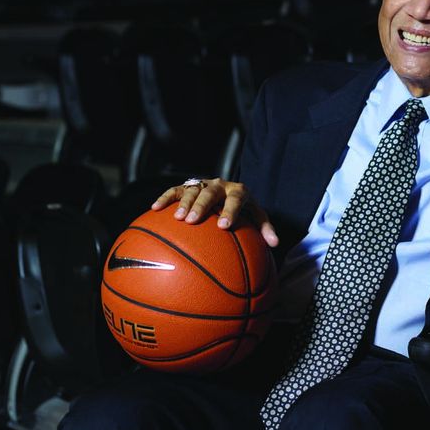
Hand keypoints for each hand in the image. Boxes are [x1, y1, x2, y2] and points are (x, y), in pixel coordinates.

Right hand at [151, 178, 278, 247]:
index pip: (235, 199)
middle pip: (210, 192)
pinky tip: (154, 208)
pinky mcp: (188, 186)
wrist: (229, 190)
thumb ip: (264, 228)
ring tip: (177, 218)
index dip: (230, 211)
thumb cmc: (243, 209)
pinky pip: (175, 190)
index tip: (224, 226)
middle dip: (202, 205)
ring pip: (192, 190)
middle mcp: (220, 185)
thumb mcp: (256, 216)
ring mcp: (202, 184)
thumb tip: (275, 245)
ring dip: (184, 203)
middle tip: (193, 220)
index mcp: (238, 191)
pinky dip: (165, 198)